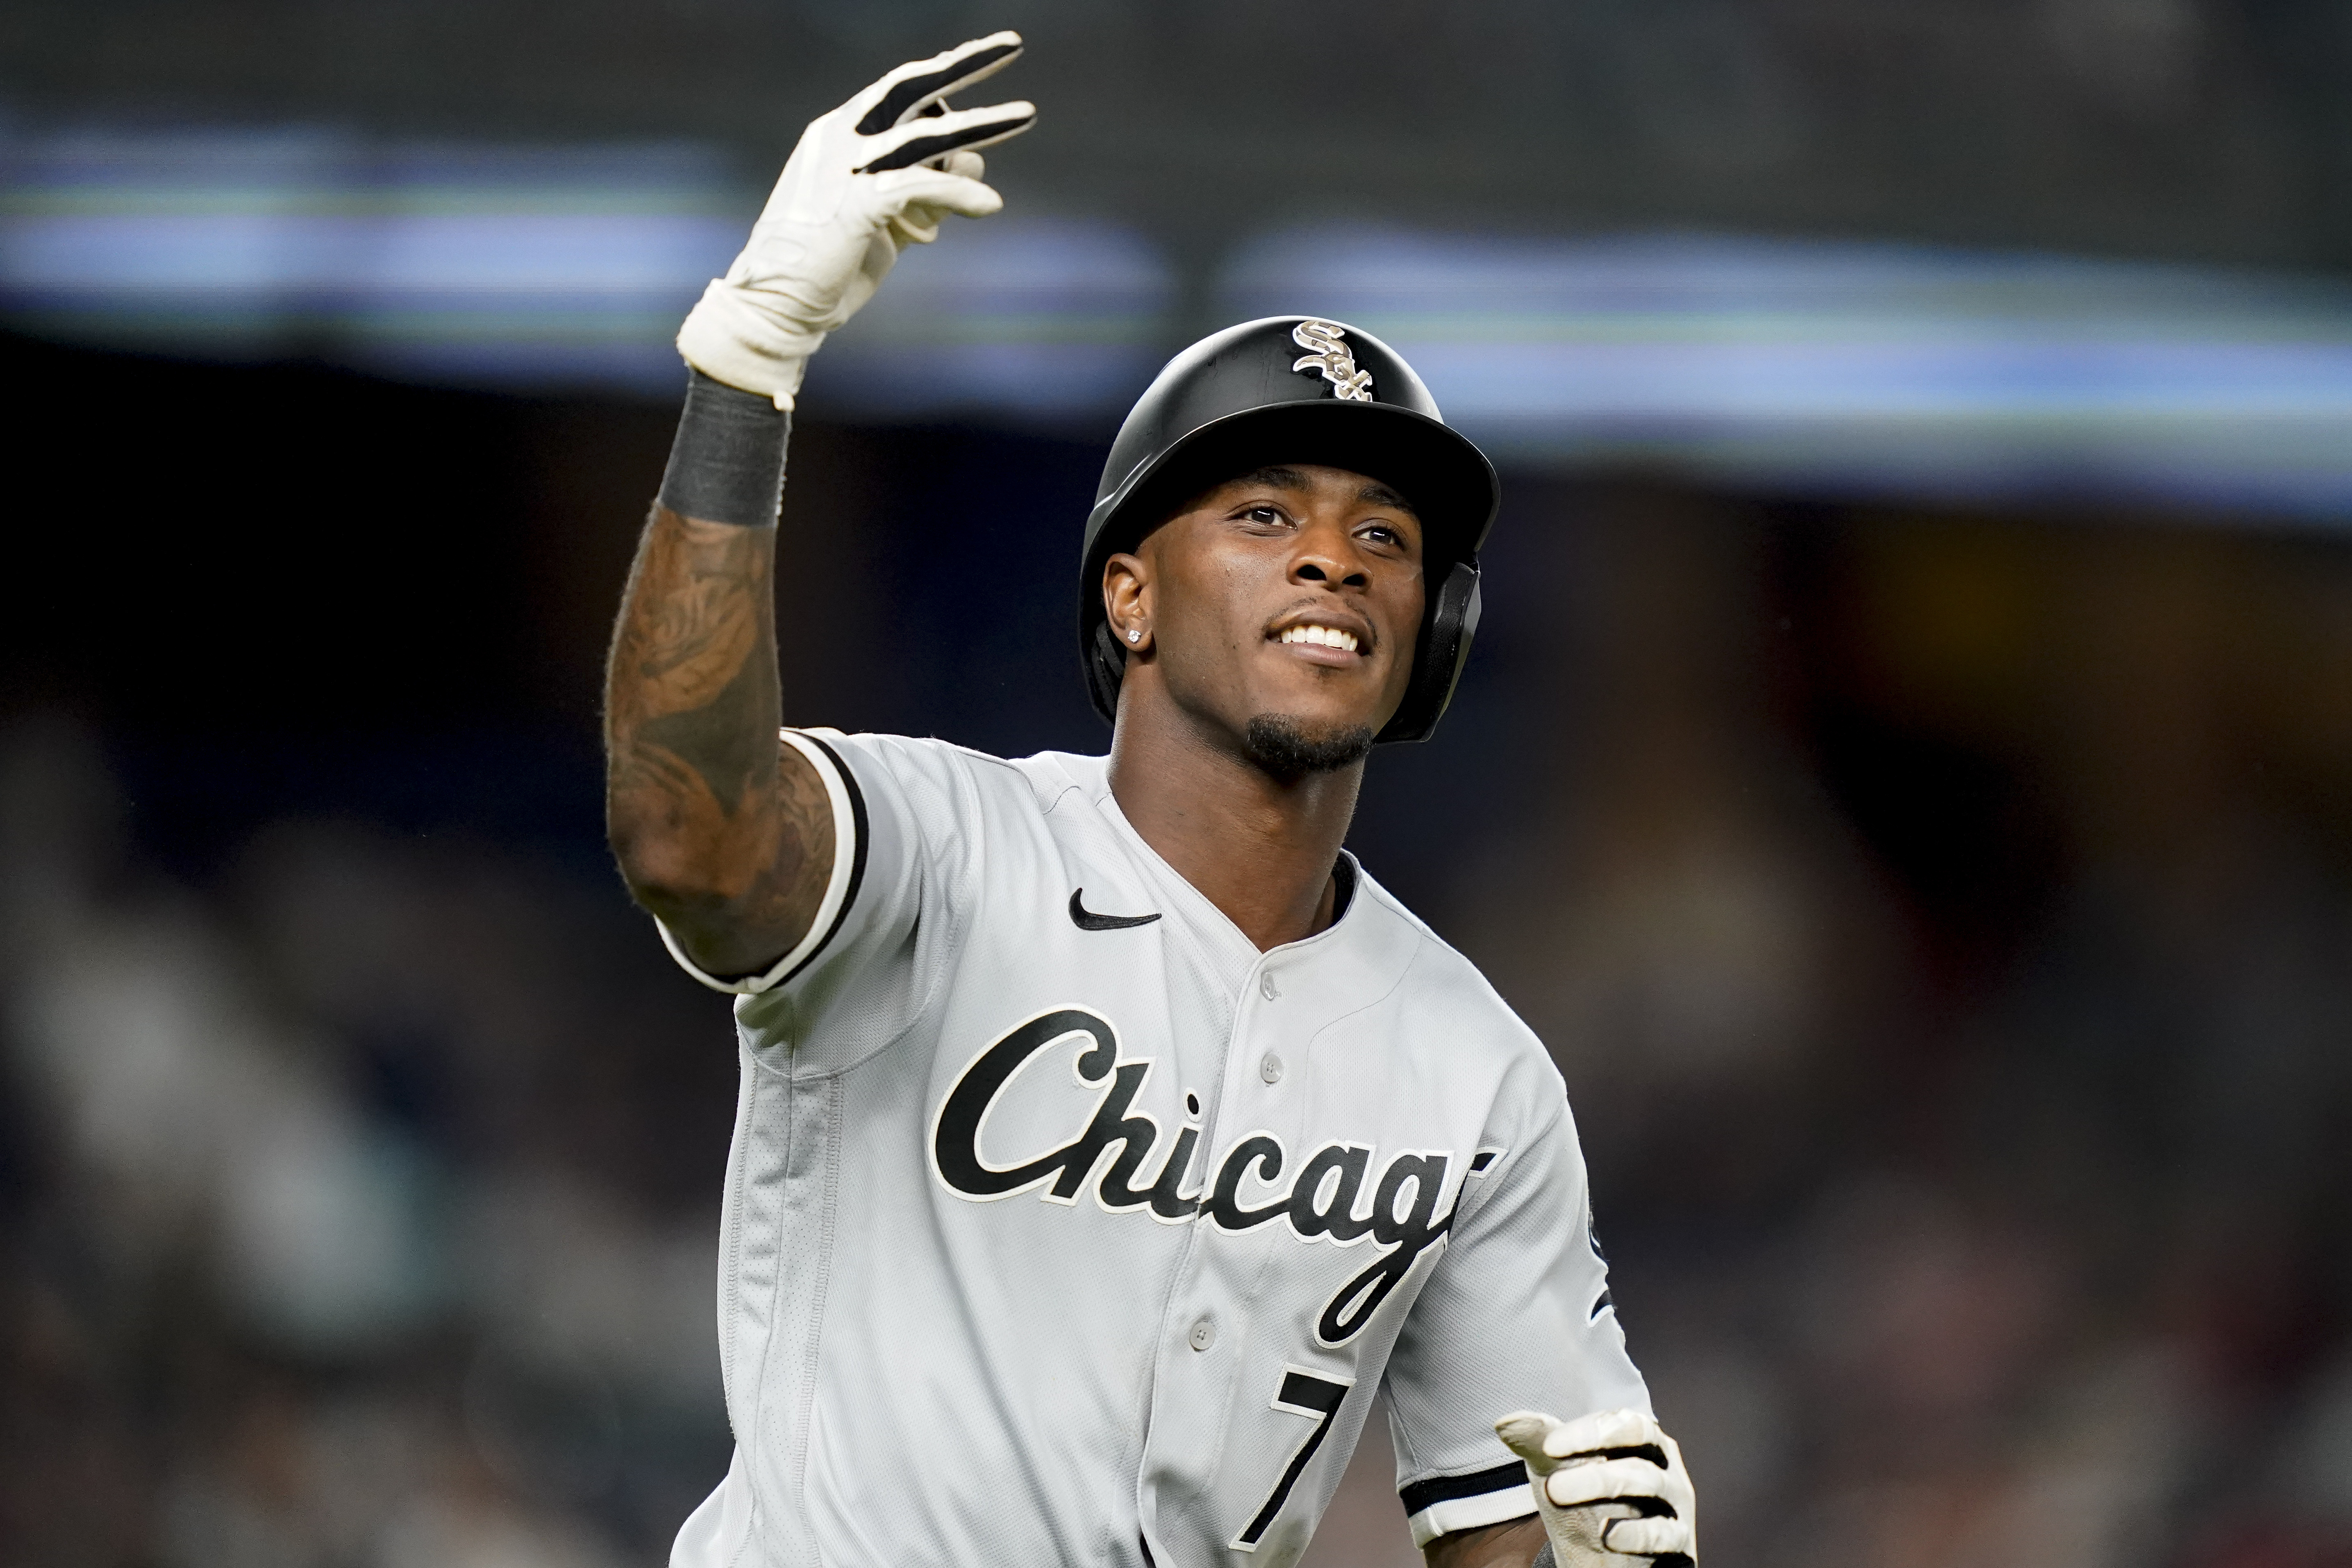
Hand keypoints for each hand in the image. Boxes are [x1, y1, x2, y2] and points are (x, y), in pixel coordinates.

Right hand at [676, 31, 1036, 407]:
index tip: (976, 54)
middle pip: (912, 88)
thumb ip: (924, 190)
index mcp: (837, 134)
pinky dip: (961, 194)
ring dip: (983, 124)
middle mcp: (839, 140)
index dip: (940, 70)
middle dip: (965, 64)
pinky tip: (988, 205)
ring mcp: (846, 169)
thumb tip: (975, 163)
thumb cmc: (832, 263)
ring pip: (927, 135)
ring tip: (1027, 114)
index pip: (895, 89)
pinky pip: (925, 187)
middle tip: (1011, 44)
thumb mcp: (884, 216)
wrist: (779, 305)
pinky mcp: (859, 203)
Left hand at [1493, 1408, 1695, 1567]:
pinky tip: (1607, 1537)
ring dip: (1605, 1487)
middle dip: (1595, 1464)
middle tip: (1552, 1486)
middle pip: (1641, 1448)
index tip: (1549, 1446)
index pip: (1623, 1422)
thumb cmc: (1585, 1503)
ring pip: (1650, 1484)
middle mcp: (1663, 1466)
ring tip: (1562, 1497)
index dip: (1588, 1432)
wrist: (1604, 1560)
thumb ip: (1538, 1443)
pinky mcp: (1678, 1542)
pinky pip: (1663, 1534)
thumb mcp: (1559, 1470)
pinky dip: (1635, 1534)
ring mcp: (1674, 1504)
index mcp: (1640, 1439)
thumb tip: (1505, 1421)